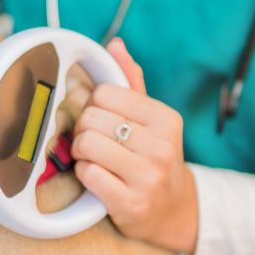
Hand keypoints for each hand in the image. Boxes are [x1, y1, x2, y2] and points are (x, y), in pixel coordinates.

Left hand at [71, 39, 197, 253]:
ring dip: (81, 154)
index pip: (104, 93)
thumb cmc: (153, 158)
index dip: (94, 106)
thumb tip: (115, 44)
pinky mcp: (131, 203)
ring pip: (86, 145)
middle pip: (91, 119)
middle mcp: (161, 147)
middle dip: (83, 130)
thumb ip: (132, 82)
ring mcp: (148, 177)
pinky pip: (87, 174)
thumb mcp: (151, 120)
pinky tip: (98, 179)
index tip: (102, 120)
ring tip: (94, 160)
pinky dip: (84, 175)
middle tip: (93, 142)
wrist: (173, 210)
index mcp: (166, 119)